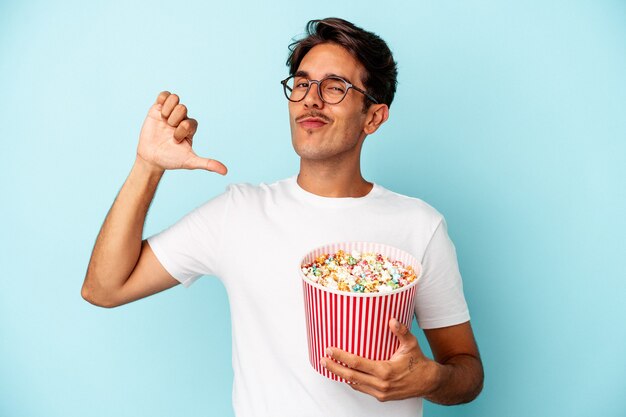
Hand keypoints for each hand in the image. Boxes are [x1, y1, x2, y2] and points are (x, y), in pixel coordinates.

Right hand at [136, 91, 227, 173]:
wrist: (152, 158)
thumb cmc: (171, 159)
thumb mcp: (190, 162)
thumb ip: (207, 164)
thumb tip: (225, 171)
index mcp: (191, 128)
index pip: (191, 122)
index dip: (182, 131)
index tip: (176, 141)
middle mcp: (182, 118)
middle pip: (183, 108)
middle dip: (174, 121)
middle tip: (168, 130)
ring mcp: (170, 112)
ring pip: (175, 98)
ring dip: (167, 111)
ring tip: (162, 121)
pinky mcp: (158, 108)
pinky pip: (164, 95)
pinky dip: (162, 100)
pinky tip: (158, 112)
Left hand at [320, 318, 442, 401]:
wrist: (428, 382)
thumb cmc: (418, 362)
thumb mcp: (411, 344)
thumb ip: (401, 331)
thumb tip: (391, 320)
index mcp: (385, 371)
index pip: (356, 363)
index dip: (341, 356)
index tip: (330, 350)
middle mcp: (380, 384)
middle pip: (350, 376)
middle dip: (334, 368)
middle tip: (323, 359)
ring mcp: (380, 392)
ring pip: (354, 384)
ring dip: (340, 375)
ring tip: (330, 366)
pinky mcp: (381, 396)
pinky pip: (362, 389)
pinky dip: (352, 381)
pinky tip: (345, 374)